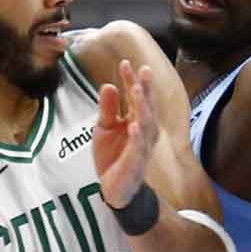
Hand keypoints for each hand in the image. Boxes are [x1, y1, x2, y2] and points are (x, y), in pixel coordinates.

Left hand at [92, 60, 158, 208]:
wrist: (113, 188)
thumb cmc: (113, 157)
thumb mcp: (104, 128)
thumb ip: (107, 108)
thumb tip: (108, 84)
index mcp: (136, 120)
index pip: (135, 97)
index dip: (130, 80)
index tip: (124, 63)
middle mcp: (143, 131)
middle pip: (146, 106)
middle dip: (145, 88)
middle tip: (143, 69)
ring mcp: (141, 146)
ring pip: (146, 123)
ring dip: (142, 106)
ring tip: (137, 89)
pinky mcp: (136, 161)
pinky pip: (138, 146)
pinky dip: (137, 135)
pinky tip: (134, 124)